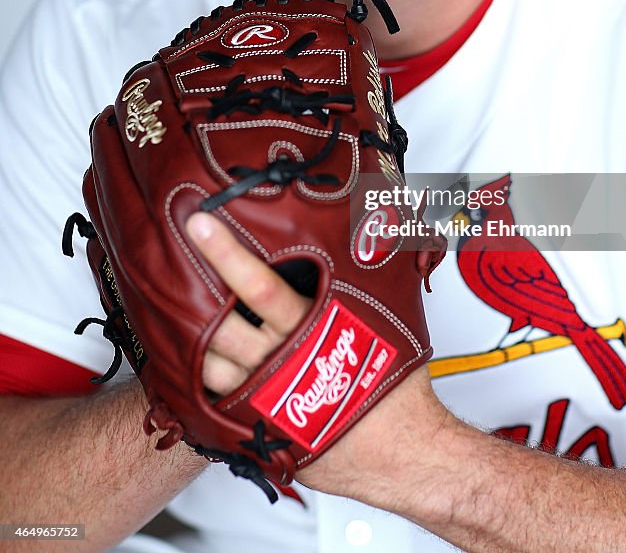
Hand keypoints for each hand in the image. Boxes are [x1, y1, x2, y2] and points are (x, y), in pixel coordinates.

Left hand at [186, 211, 450, 499]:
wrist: (401, 455)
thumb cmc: (398, 391)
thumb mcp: (392, 321)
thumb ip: (369, 280)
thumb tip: (374, 234)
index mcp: (313, 330)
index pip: (258, 285)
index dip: (225, 253)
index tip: (201, 224)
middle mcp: (281, 364)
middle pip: (218, 324)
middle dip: (189, 290)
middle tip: (170, 261)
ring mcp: (262, 399)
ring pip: (206, 365)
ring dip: (189, 338)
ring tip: (176, 306)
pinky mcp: (256, 425)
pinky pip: (213, 398)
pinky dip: (198, 378)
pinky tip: (191, 360)